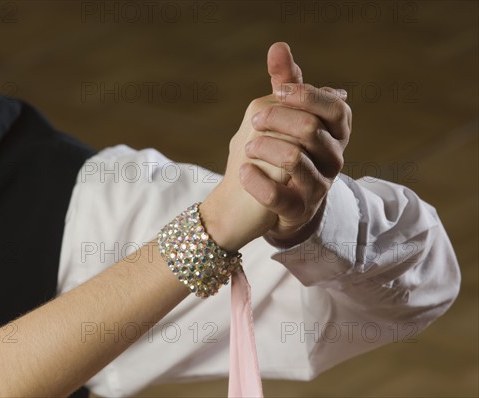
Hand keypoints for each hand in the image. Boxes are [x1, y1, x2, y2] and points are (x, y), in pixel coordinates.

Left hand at [201, 42, 351, 250]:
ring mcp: (319, 188)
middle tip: (253, 122)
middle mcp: (333, 160)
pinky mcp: (298, 211)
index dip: (306, 95)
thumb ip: (285, 86)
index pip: (336, 108)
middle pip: (311, 129)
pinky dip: (256, 181)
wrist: (264, 202)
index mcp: (335, 133)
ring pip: (295, 159)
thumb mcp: (284, 117)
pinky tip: (242, 171)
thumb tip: (278, 47)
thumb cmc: (277, 151)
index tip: (276, 92)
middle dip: (277, 120)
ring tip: (245, 148)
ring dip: (264, 147)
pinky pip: (278, 195)